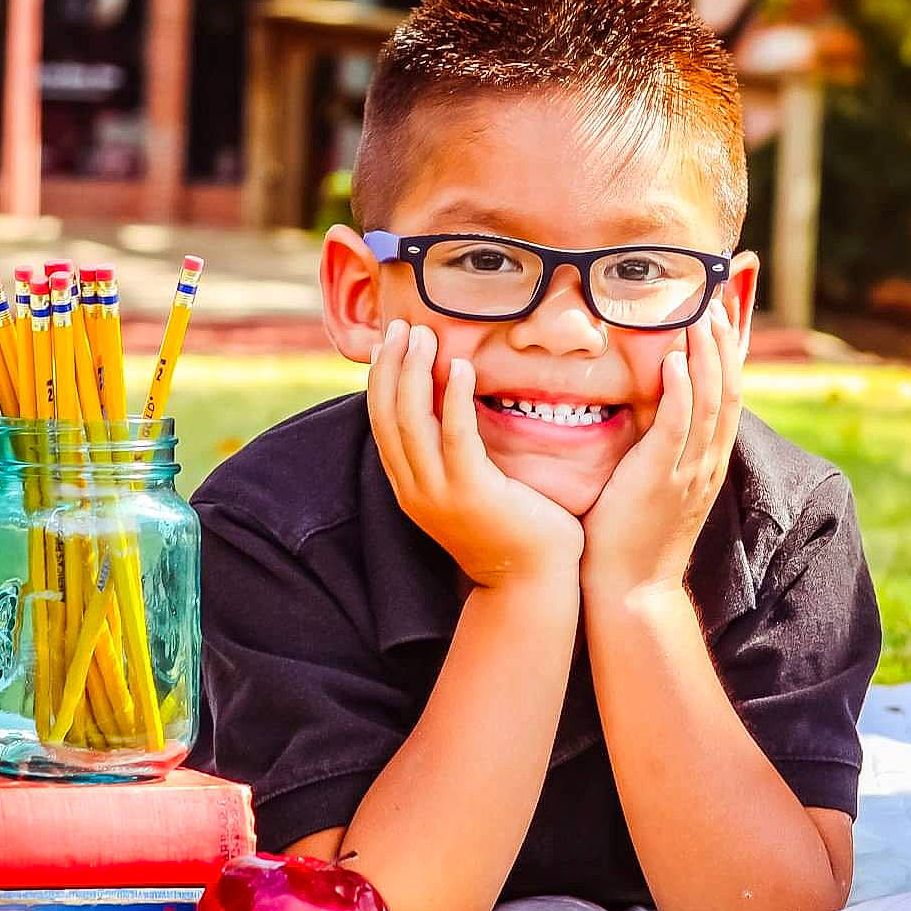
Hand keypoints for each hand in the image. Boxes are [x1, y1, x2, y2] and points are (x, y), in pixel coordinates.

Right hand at [367, 318, 582, 588]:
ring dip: (416, 373)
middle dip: (392, 366)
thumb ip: (451, 453)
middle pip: (388, 416)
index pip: (380, 423)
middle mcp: (415, 490)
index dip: (380, 378)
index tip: (389, 342)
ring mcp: (440, 494)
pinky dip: (456, 398)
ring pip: (412, 422)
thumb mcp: (466, 488)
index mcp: (409, 487)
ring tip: (425, 337)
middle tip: (402, 327)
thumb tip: (451, 404)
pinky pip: (457, 436)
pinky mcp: (472, 493)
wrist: (530, 582)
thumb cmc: (509, 530)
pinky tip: (462, 368)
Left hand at [581, 299, 742, 600]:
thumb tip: (646, 415)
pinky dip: (681, 392)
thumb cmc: (631, 540)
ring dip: (706, 357)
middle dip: (723, 346)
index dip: (727, 358)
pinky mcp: (660, 479)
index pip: (727, 399)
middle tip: (715, 303)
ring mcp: (687, 472)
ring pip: (710, 403)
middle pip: (727, 392)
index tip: (721, 320)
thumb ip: (659, 452)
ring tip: (700, 317)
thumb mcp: (655, 488)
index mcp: (707, 464)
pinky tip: (676, 362)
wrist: (630, 590)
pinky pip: (677, 427)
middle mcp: (706, 464)